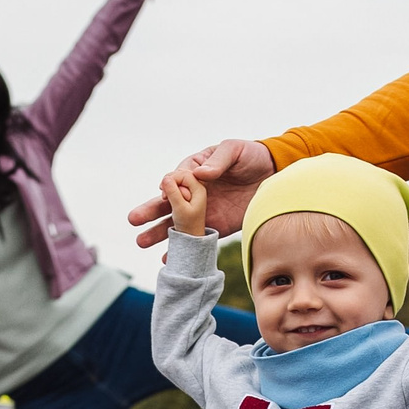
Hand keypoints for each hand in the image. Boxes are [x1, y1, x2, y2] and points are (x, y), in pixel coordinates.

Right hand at [128, 138, 276, 247]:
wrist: (275, 175)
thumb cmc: (252, 156)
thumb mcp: (235, 150)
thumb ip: (219, 160)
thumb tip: (200, 174)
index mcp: (195, 170)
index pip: (176, 179)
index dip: (169, 187)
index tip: (163, 195)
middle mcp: (194, 191)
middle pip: (168, 202)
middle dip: (150, 211)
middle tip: (134, 220)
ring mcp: (203, 210)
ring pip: (177, 222)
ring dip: (159, 233)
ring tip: (141, 242)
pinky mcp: (216, 225)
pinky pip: (197, 237)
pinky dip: (184, 248)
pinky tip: (169, 258)